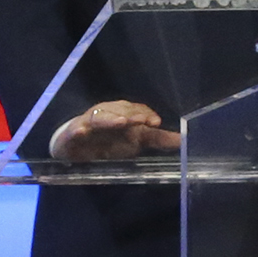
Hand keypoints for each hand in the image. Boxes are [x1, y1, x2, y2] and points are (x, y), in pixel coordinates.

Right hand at [51, 99, 180, 161]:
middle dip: (131, 114)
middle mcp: (107, 114)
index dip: (145, 114)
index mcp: (123, 114)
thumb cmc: (108, 142)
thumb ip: (158, 140)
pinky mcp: (72, 133)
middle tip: (142, 121)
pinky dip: (78, 129)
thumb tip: (185, 139)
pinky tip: (83, 132)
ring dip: (110, 118)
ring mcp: (89, 123)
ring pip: (99, 116)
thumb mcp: (136, 142)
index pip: (136, 109)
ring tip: (121, 123)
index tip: (155, 123)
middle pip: (119, 110)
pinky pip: (75, 129)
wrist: (74, 147)